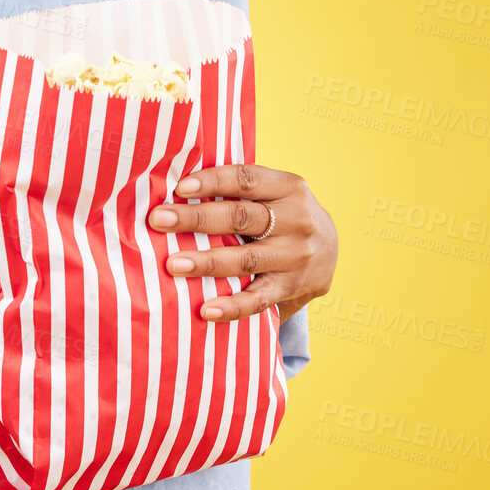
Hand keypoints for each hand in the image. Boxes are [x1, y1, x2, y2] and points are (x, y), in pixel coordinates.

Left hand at [147, 163, 336, 323]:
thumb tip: (177, 186)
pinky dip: (232, 306)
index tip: (179, 187)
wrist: (331, 247)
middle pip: (241, 218)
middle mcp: (297, 220)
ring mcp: (296, 257)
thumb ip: (238, 187)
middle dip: (196, 219)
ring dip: (207, 262)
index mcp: (289, 187)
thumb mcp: (273, 190)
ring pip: (246, 259)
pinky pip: (259, 299)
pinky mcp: (293, 288)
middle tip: (158, 220)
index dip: (213, 181)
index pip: (246, 180)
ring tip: (172, 264)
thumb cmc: (282, 211)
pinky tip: (205, 309)